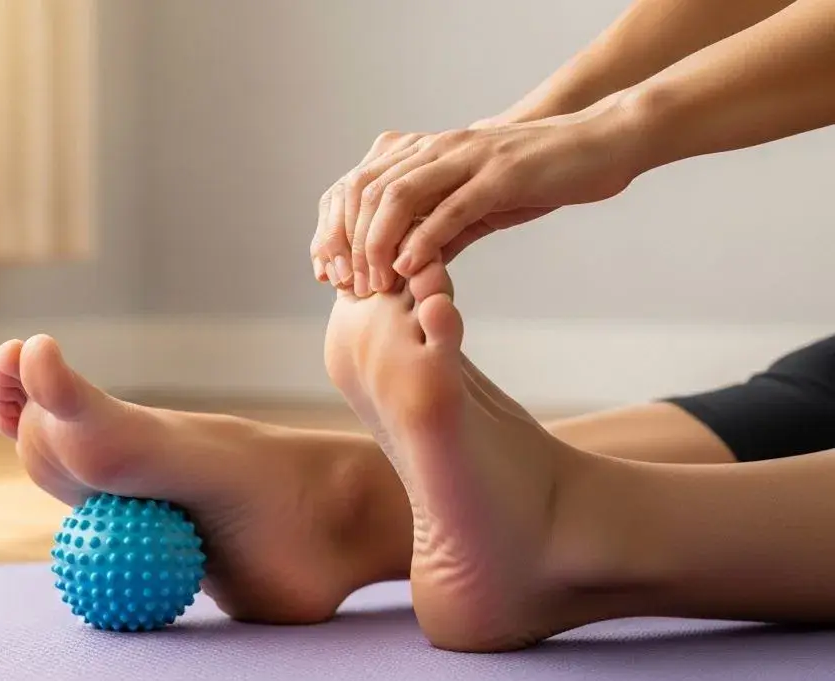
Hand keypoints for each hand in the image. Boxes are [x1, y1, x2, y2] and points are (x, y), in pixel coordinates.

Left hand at [312, 100, 646, 296]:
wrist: (597, 144)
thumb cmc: (537, 177)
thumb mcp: (477, 205)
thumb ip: (441, 231)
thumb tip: (407, 268)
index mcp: (427, 154)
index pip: (360, 187)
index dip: (337, 231)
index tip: (331, 273)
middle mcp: (438, 150)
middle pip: (368, 192)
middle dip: (349, 243)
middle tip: (349, 287)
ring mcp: (467, 159)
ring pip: (399, 198)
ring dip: (378, 244)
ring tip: (374, 285)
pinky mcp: (499, 176)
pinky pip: (450, 208)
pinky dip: (423, 240)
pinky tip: (408, 269)